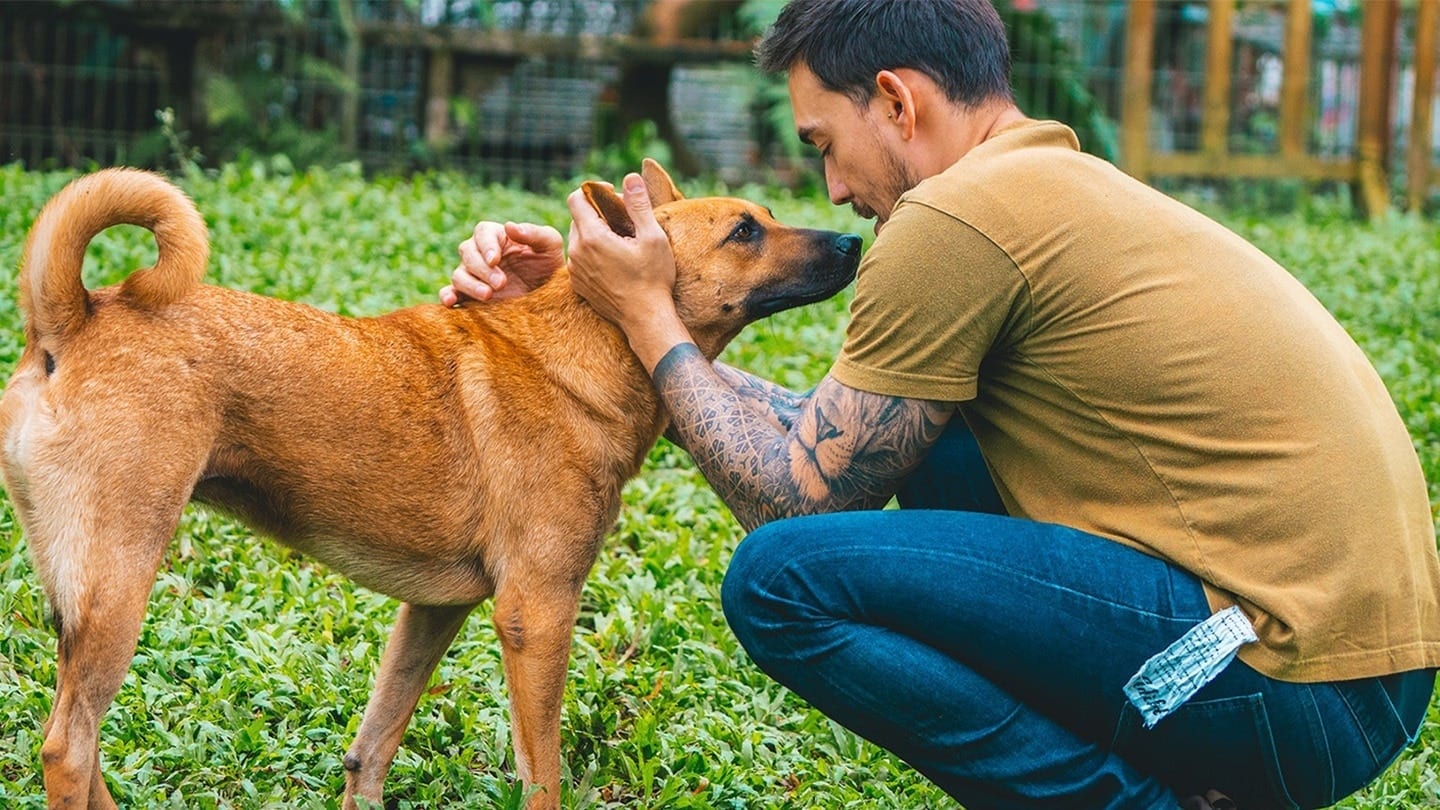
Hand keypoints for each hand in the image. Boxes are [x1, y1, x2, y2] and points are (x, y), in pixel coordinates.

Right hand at [440, 220, 563, 305]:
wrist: (549, 297)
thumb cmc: (549, 265)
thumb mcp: (550, 245)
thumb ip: (534, 233)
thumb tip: (509, 226)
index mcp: (497, 237)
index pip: (482, 233)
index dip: (486, 245)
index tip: (496, 259)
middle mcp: (480, 254)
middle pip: (468, 253)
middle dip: (483, 269)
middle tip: (501, 284)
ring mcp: (473, 276)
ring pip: (458, 274)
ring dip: (470, 284)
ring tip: (488, 296)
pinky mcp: (469, 296)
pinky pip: (450, 293)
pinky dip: (447, 296)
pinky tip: (450, 303)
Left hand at [566, 173, 689, 368]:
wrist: (646, 319)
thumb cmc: (653, 278)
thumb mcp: (652, 237)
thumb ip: (638, 205)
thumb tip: (630, 177)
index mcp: (592, 237)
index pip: (576, 198)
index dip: (594, 191)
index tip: (615, 198)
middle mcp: (577, 252)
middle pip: (577, 217)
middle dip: (598, 213)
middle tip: (625, 221)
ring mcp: (575, 270)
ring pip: (578, 238)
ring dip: (595, 233)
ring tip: (621, 242)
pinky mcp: (578, 284)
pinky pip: (579, 258)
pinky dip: (593, 253)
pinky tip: (615, 262)